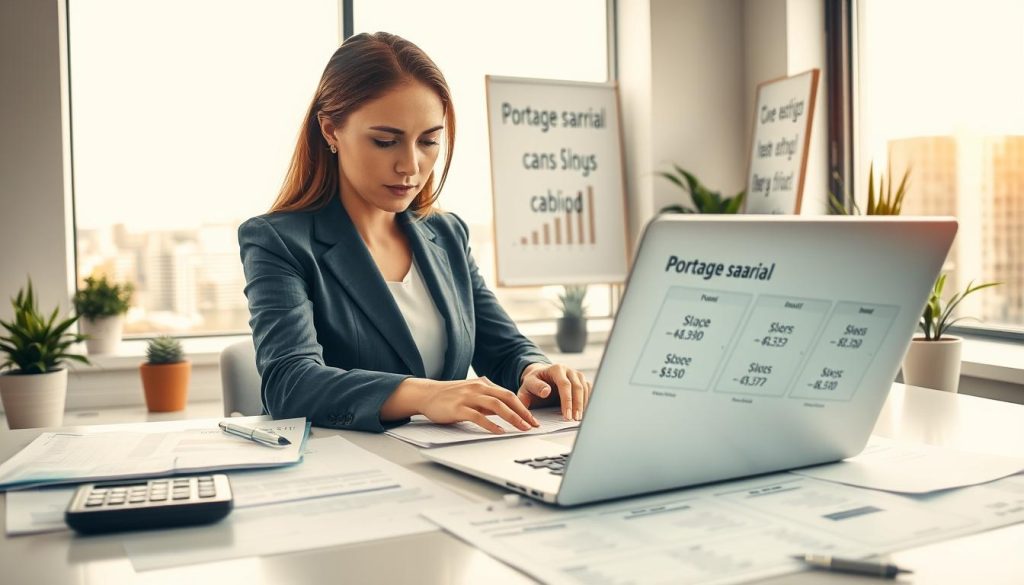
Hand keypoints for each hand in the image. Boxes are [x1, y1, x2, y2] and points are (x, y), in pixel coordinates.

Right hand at [413, 377, 539, 433]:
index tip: (533, 420)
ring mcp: (469, 397)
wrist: (426, 394)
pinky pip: (478, 416)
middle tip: (533, 425)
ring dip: (512, 417)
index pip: (509, 395)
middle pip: (507, 398)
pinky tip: (499, 431)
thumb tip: (506, 411)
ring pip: (496, 405)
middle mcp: (478, 388)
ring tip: (521, 428)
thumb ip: (488, 400)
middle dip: (523, 412)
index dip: (523, 407)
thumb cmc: (450, 396)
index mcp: (484, 384)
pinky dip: (490, 424)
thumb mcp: (472, 394)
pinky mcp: (459, 408)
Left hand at [517, 363, 591, 420]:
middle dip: (577, 405)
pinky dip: (587, 401)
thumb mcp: (527, 386)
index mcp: (555, 369)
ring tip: (578, 418)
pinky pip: (588, 390)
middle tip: (575, 419)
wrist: (538, 379)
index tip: (566, 415)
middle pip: (577, 387)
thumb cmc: (532, 384)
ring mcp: (576, 375)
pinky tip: (583, 412)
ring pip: (585, 389)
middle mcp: (568, 370)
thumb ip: (534, 388)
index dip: (567, 400)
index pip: (565, 384)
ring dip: (583, 404)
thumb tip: (546, 392)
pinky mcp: (581, 381)